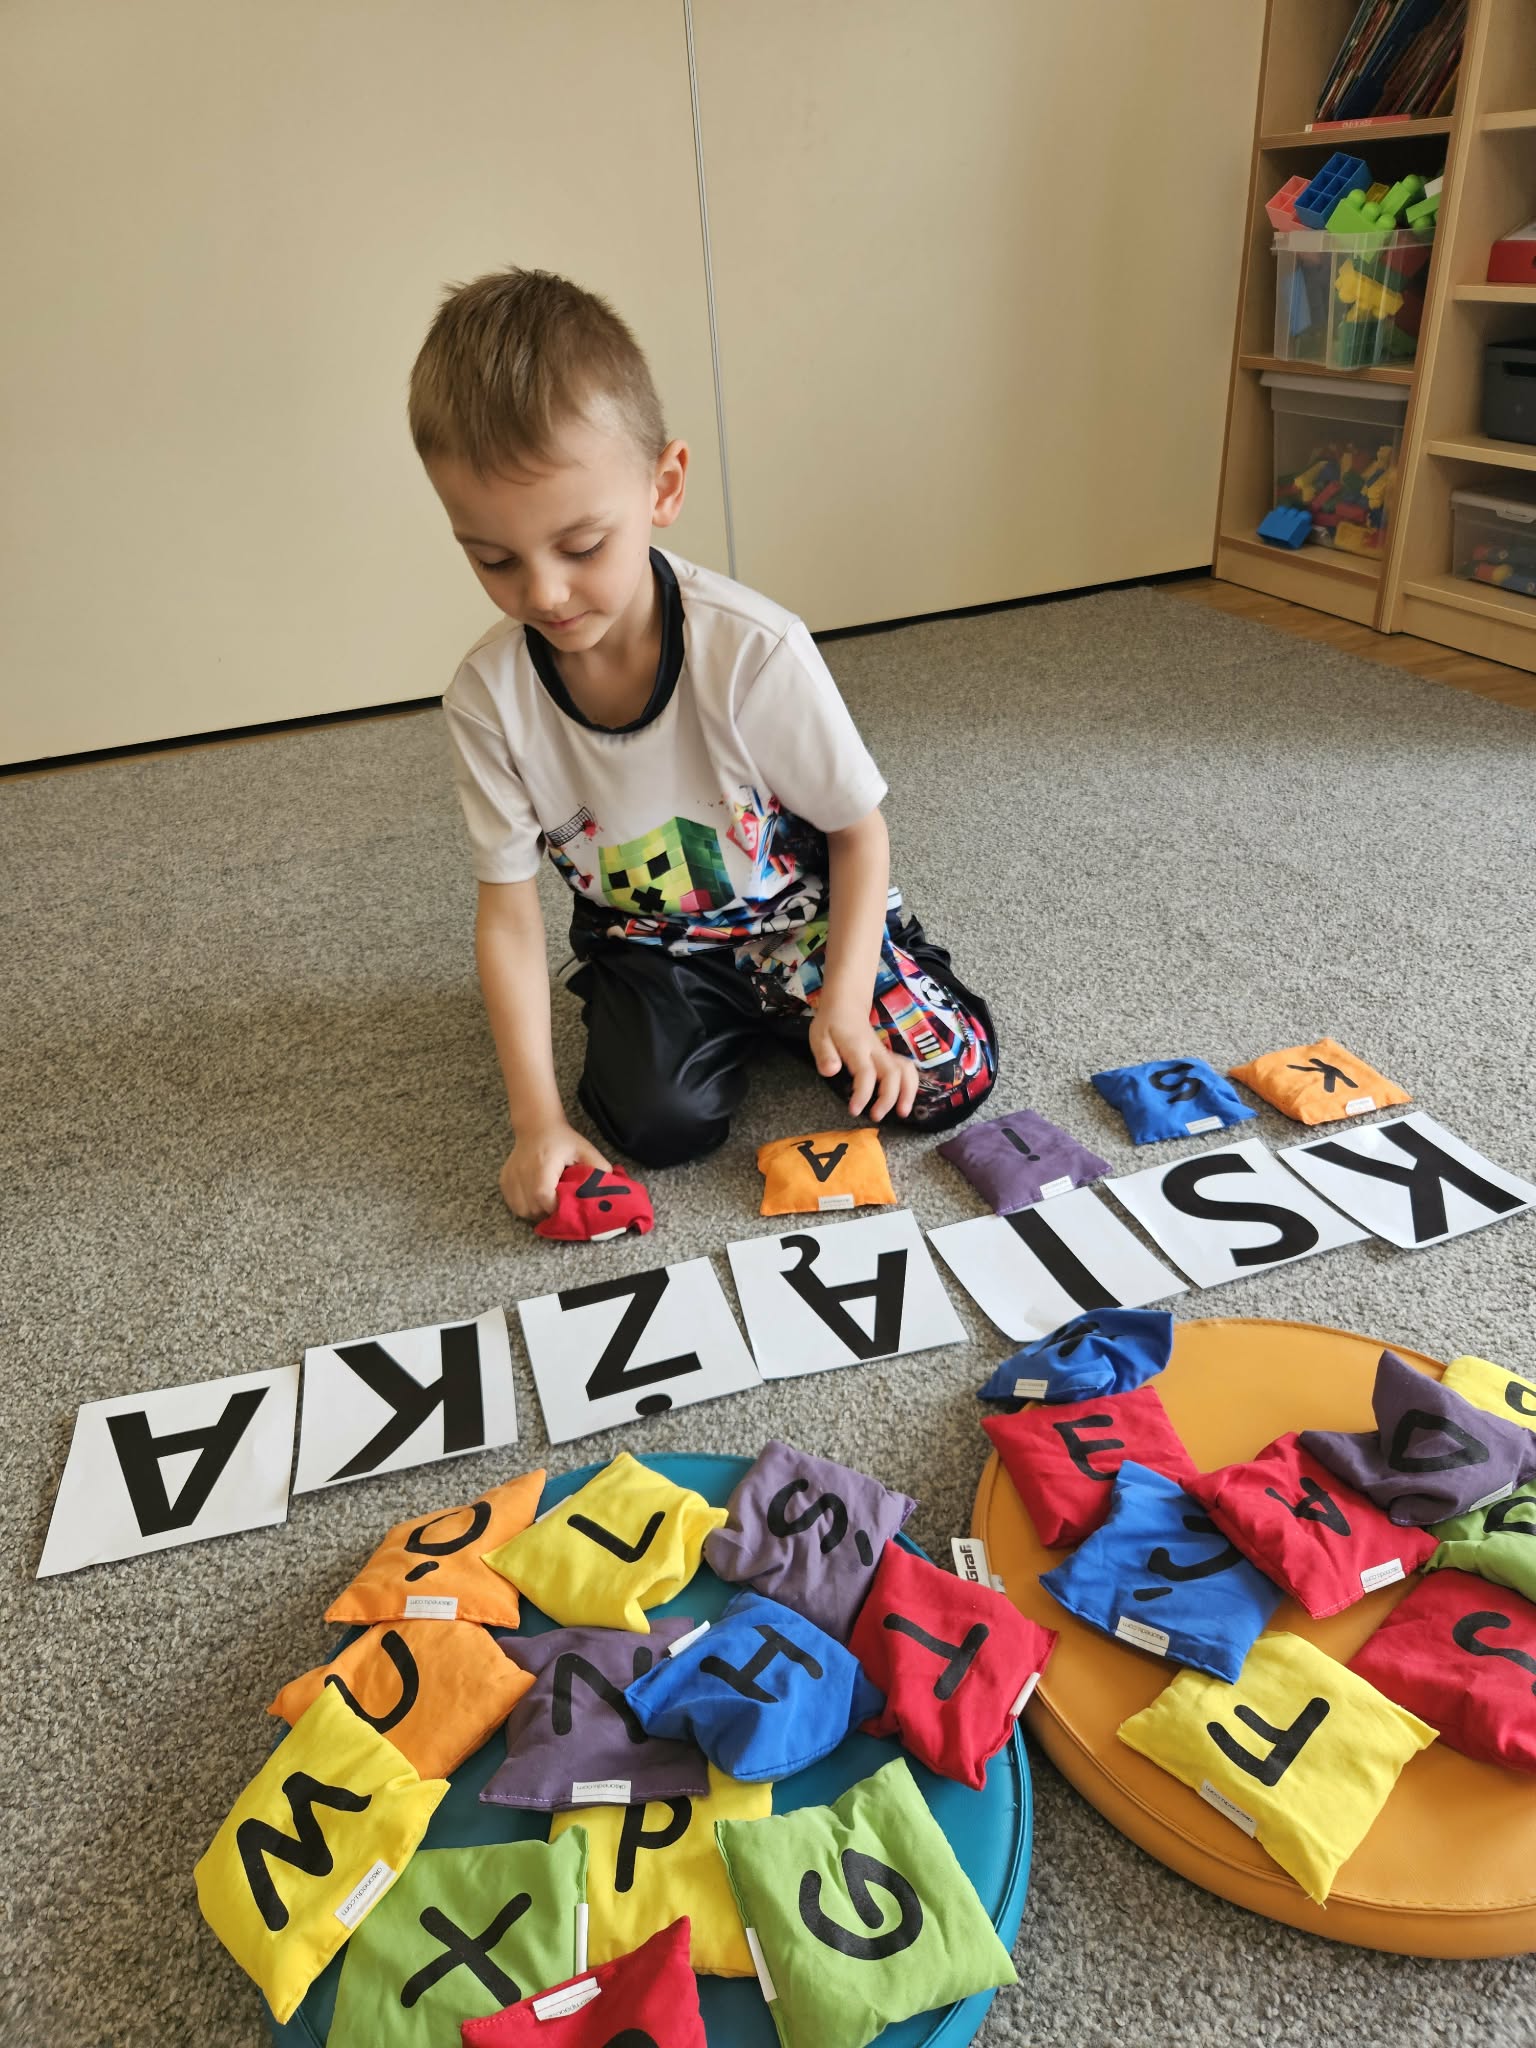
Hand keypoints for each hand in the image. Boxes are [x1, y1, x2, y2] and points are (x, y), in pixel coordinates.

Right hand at [499, 1122, 611, 1221]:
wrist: (536, 1126)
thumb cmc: (563, 1139)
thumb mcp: (585, 1150)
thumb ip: (599, 1169)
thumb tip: (610, 1190)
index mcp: (543, 1166)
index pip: (545, 1199)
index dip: (557, 1209)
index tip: (567, 1208)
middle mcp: (523, 1173)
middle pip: (533, 1209)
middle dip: (548, 1213)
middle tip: (560, 1207)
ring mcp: (511, 1177)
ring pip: (522, 1210)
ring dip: (536, 1212)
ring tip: (548, 1204)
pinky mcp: (504, 1180)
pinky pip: (513, 1204)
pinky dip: (524, 1207)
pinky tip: (535, 1199)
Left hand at [809, 1004, 920, 1121]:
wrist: (847, 1006)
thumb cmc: (831, 1024)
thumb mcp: (819, 1036)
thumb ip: (825, 1055)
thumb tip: (830, 1072)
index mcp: (857, 1047)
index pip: (865, 1072)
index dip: (862, 1093)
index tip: (854, 1111)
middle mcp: (875, 1051)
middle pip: (892, 1073)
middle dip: (889, 1098)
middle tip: (877, 1117)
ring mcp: (885, 1053)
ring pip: (906, 1070)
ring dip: (908, 1092)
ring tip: (903, 1113)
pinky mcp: (890, 1056)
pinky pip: (907, 1069)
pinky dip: (910, 1086)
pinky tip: (905, 1102)